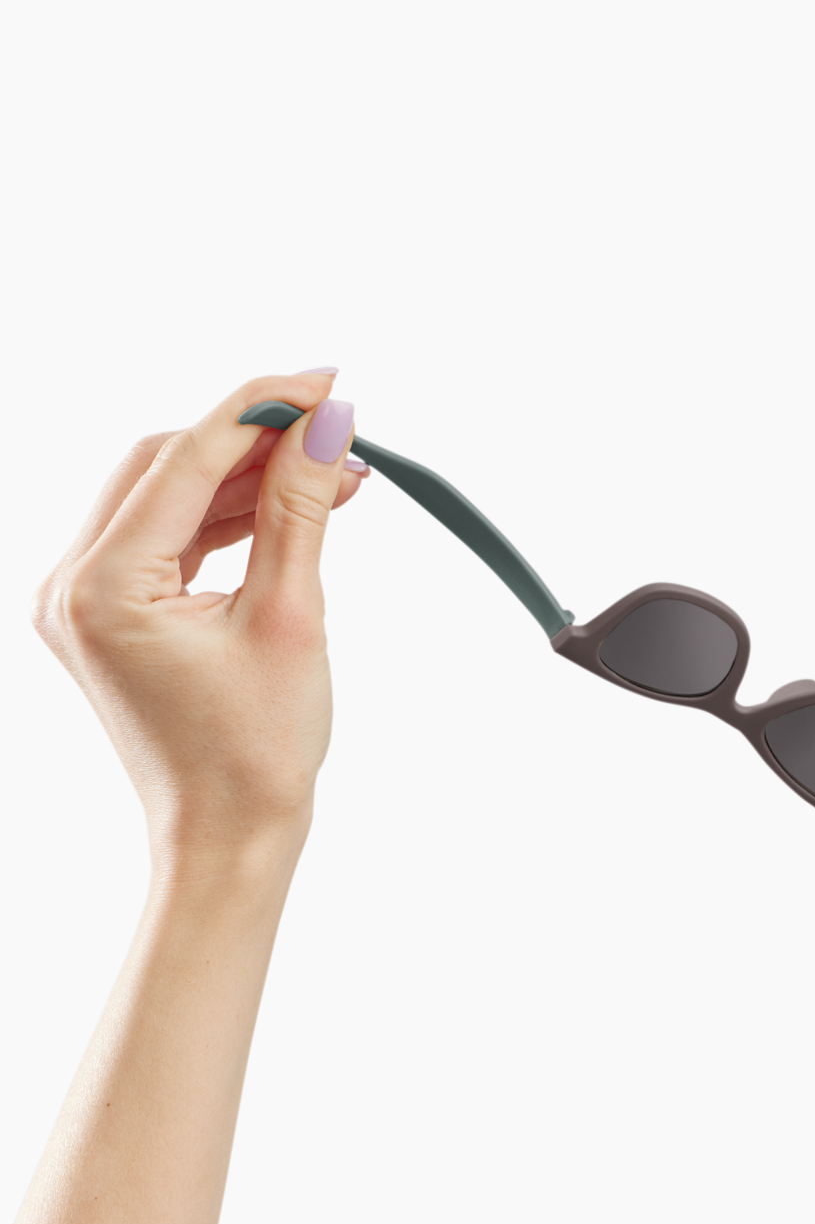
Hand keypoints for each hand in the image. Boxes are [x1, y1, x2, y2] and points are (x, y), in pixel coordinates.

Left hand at [31, 373, 365, 844]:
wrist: (228, 841)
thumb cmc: (256, 754)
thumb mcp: (290, 616)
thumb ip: (300, 506)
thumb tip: (325, 423)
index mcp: (102, 586)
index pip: (184, 457)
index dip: (261, 408)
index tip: (328, 382)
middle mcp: (71, 585)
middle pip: (165, 464)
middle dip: (253, 439)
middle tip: (334, 424)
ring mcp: (83, 600)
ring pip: (167, 495)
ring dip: (247, 476)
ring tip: (334, 471)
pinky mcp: (109, 614)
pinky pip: (168, 536)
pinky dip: (229, 517)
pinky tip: (294, 507)